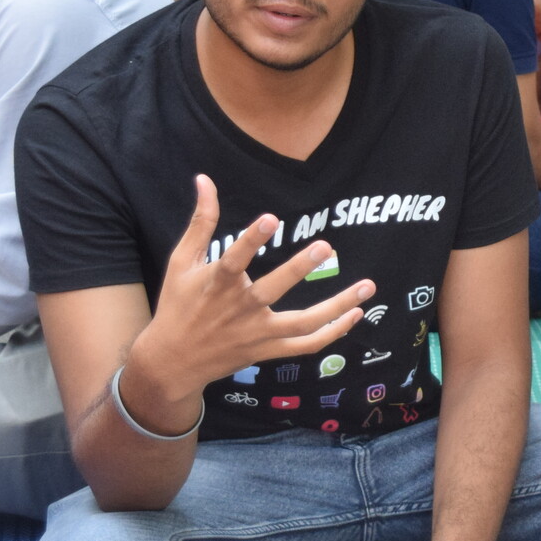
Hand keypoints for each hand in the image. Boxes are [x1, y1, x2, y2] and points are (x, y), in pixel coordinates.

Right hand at [126, 174, 374, 407]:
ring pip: (302, 323)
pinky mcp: (268, 351)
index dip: (251, 240)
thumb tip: (204, 179)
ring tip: (367, 287)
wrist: (172, 361)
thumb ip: (201, 221)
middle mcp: (240, 309)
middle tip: (326, 246)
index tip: (270, 218)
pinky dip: (333, 333)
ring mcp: (257, 333)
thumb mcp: (181, 261)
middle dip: (299, 268)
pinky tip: (356, 315)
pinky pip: (306, 345)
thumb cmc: (178, 304)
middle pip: (273, 290)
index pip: (234, 259)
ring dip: (337, 307)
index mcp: (217, 284)